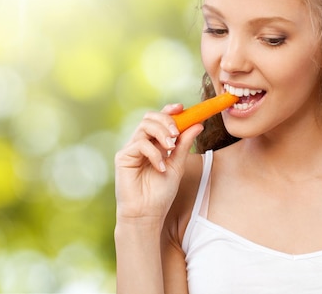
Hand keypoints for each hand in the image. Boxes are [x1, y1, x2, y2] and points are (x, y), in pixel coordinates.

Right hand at [114, 104, 203, 224]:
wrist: (147, 214)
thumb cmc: (161, 193)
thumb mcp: (178, 165)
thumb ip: (185, 144)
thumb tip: (198, 124)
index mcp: (155, 143)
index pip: (159, 120)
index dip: (169, 110)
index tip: (182, 107)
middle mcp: (142, 143)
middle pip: (150, 117)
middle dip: (166, 120)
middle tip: (177, 132)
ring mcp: (131, 149)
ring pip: (144, 126)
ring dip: (161, 133)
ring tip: (171, 147)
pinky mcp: (123, 157)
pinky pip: (140, 144)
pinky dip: (154, 153)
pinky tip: (160, 167)